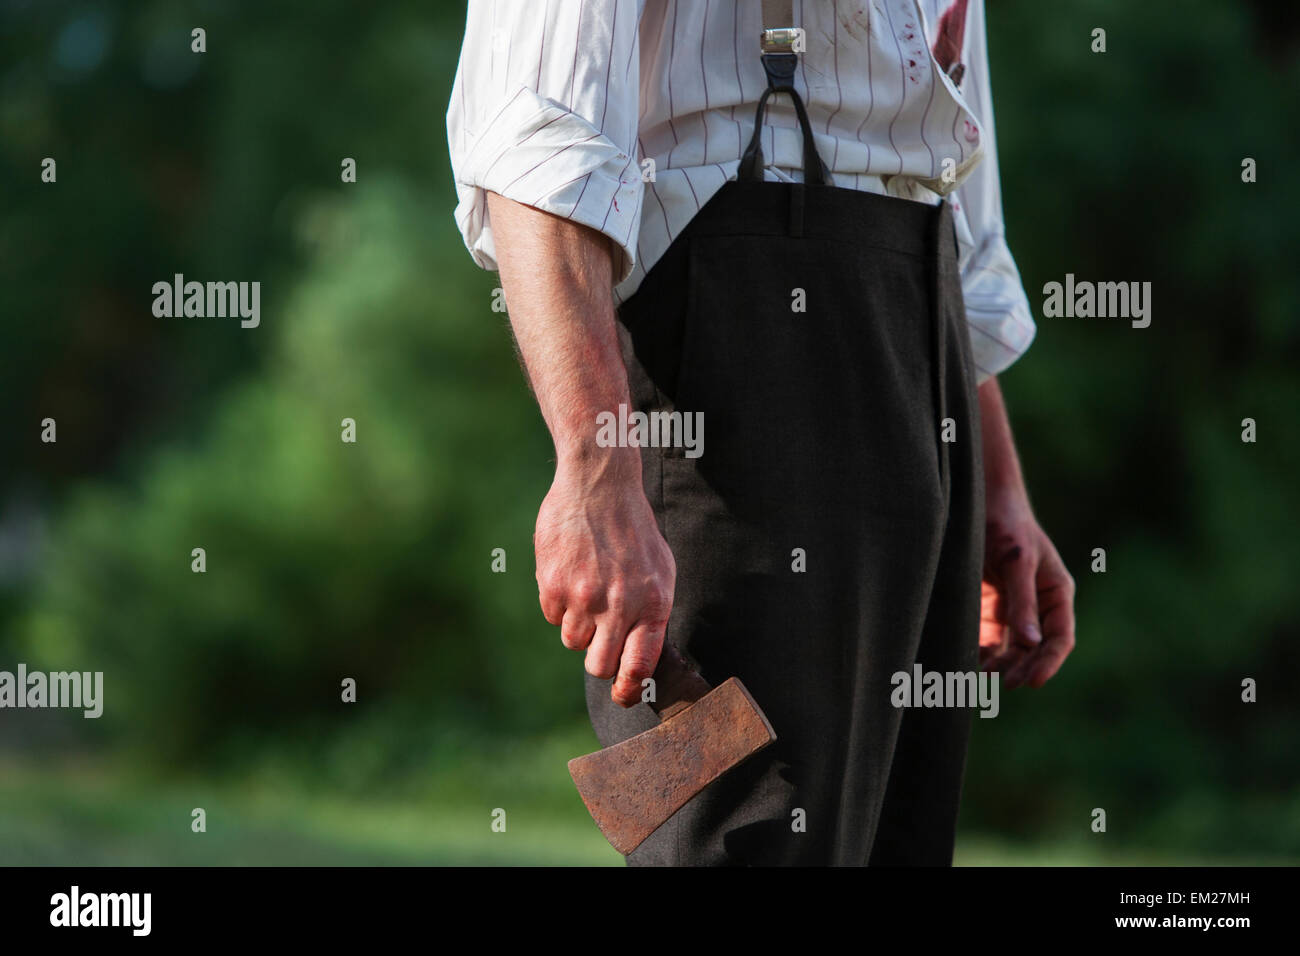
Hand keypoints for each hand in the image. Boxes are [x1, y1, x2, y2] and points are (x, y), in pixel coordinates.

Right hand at [535, 454, 676, 707]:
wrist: (599, 485)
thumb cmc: (633, 528)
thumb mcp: (660, 568)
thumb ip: (651, 611)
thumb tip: (639, 656)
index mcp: (652, 603)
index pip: (639, 667)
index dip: (628, 689)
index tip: (622, 695)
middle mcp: (619, 605)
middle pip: (599, 665)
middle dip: (598, 660)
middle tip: (599, 640)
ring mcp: (584, 597)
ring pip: (573, 642)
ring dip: (578, 627)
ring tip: (587, 591)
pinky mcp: (554, 585)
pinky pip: (553, 616)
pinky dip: (559, 603)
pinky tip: (570, 574)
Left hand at [979, 489, 1075, 688]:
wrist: (979, 503)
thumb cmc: (1006, 526)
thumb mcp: (1016, 561)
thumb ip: (1022, 601)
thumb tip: (1030, 644)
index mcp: (1056, 593)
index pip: (1059, 638)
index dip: (1049, 663)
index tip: (1032, 683)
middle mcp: (1037, 605)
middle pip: (1035, 649)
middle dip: (1023, 669)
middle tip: (1006, 685)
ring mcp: (1014, 608)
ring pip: (1012, 649)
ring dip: (1002, 666)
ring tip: (983, 678)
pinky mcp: (990, 608)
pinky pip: (990, 639)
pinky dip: (984, 653)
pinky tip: (971, 663)